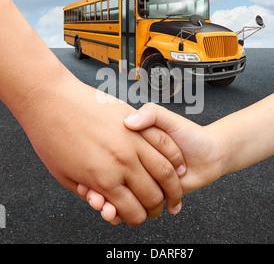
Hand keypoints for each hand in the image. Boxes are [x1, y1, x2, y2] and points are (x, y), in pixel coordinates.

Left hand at [17, 74, 185, 225]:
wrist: (50, 100)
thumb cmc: (51, 136)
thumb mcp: (64, 176)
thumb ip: (90, 193)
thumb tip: (105, 202)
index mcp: (104, 179)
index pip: (132, 211)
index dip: (137, 218)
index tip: (138, 216)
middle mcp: (123, 162)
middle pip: (152, 196)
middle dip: (155, 208)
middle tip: (155, 208)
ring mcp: (133, 141)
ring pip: (166, 173)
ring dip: (172, 187)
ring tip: (172, 190)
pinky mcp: (137, 122)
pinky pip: (166, 145)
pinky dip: (175, 160)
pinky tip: (176, 166)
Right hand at [80, 102, 227, 223]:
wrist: (210, 155)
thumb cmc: (188, 134)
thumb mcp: (165, 117)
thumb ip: (150, 114)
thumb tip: (129, 121)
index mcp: (131, 148)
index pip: (104, 159)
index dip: (92, 166)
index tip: (85, 173)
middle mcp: (133, 166)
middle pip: (106, 182)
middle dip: (97, 191)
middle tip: (91, 196)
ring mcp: (140, 182)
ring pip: (115, 197)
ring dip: (105, 205)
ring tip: (102, 207)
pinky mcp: (151, 196)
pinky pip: (131, 208)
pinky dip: (120, 214)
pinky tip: (113, 213)